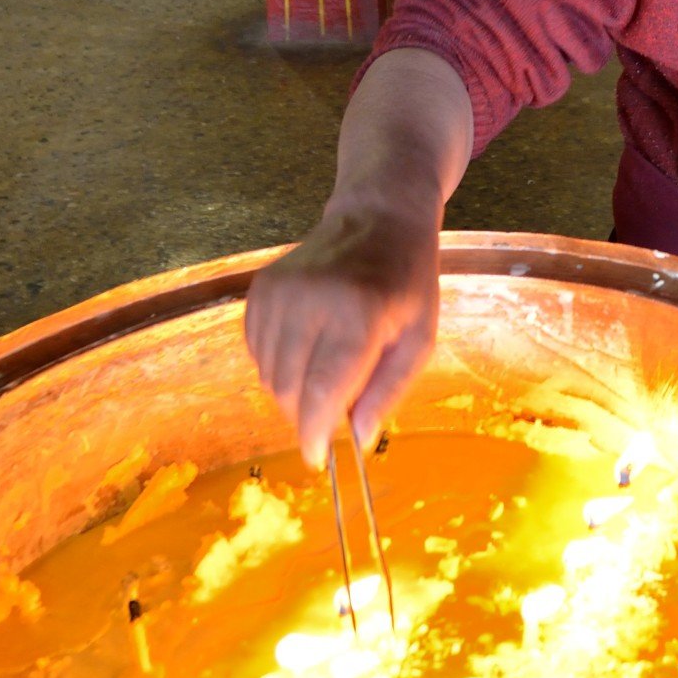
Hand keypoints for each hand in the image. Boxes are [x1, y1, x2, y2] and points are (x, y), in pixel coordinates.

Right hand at [245, 195, 440, 465]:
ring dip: (293, 392)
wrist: (378, 219)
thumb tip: (357, 440)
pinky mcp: (260, 289)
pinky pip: (258, 353)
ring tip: (327, 371)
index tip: (318, 458)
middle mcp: (310, 300)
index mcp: (358, 313)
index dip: (315, 433)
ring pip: (269, 376)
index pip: (322, 391)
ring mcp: (279, 292)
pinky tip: (308, 348)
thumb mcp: (419, 340)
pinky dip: (278, 366)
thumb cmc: (407, 283)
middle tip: (333, 413)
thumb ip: (388, 391)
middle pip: (289, 390)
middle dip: (307, 416)